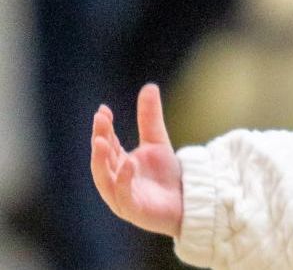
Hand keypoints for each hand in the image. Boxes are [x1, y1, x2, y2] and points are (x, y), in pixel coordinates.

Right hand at [91, 84, 183, 237]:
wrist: (188, 201)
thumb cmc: (166, 175)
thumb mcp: (158, 142)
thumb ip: (150, 118)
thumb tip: (149, 86)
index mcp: (117, 165)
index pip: (106, 144)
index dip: (103, 128)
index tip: (103, 110)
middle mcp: (115, 181)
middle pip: (101, 160)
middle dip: (99, 140)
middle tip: (100, 120)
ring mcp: (122, 196)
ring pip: (104, 179)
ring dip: (101, 161)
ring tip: (101, 141)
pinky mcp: (133, 210)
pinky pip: (123, 196)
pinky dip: (123, 180)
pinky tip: (128, 163)